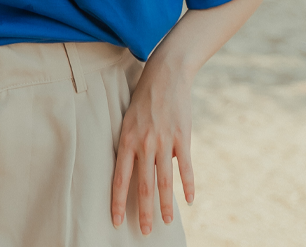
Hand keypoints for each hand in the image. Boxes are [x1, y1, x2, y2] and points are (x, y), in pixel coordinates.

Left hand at [111, 55, 194, 234]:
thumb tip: (139, 170)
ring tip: (166, 221)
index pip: (120, 177)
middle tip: (144, 231)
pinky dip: (187, 185)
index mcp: (126, 139)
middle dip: (143, 211)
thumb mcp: (130, 119)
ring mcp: (163, 141)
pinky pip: (185, 167)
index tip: (117, 222)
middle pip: (143, 185)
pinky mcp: (181, 137)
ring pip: (163, 180)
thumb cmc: (144, 98)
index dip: (118, 202)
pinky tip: (188, 200)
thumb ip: (133, 145)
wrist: (165, 75)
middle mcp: (143, 142)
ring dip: (165, 204)